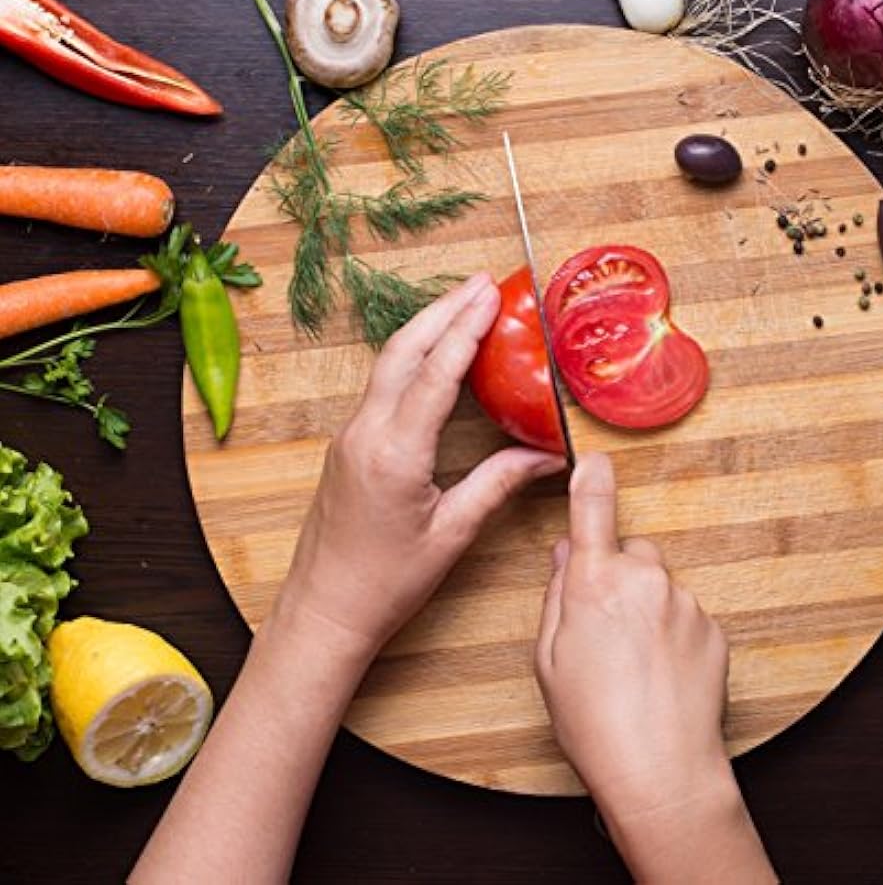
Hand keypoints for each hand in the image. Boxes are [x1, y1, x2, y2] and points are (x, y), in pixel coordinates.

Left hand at [280, 272, 565, 662]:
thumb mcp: (452, 533)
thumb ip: (499, 483)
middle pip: (403, 350)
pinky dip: (412, 357)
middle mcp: (365, 433)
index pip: (434, 374)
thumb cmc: (385, 583)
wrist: (323, 609)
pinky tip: (436, 354)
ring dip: (426, 328)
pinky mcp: (348, 444)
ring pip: (388, 363)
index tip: (492, 295)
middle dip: (444, 309)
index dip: (465, 328)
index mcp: (394, 453)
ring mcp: (350, 435)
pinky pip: (382, 385)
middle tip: (482, 282)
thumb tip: (548, 456)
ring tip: (463, 303)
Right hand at [536, 454, 775, 883]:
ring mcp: (683, 602)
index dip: (591, 478)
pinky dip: (674, 634)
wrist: (660, 772)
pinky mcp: (713, 626)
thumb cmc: (595, 724)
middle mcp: (643, 580)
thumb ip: (557, 596)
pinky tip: (662, 674)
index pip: (592, 510)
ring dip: (648, 609)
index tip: (593, 458)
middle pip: (631, 554)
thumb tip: (567, 556)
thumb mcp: (549, 660)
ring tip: (636, 666)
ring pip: (659, 587)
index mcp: (594, 583)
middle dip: (619, 577)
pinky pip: (686, 614)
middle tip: (605, 630)